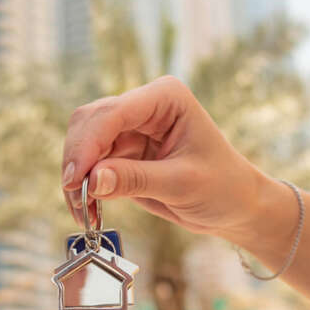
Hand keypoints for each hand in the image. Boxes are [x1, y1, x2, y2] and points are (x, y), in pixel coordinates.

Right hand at [61, 76, 283, 241]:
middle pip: (89, 122)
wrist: (234, 206)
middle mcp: (143, 105)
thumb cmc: (222, 187)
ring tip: (83, 212)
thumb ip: (135, 179)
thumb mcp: (182, 184)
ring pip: (82, 143)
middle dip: (78, 160)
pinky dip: (82, 188)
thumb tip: (91, 180)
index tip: (76, 179)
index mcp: (165, 98)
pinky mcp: (121, 151)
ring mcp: (129, 128)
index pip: (113, 112)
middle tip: (75, 198)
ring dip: (76, 177)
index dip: (88, 144)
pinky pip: (89, 164)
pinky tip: (88, 210)